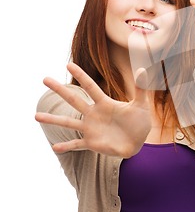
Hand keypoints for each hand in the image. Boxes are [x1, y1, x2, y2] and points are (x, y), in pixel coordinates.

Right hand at [35, 62, 150, 157]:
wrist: (137, 142)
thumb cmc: (139, 122)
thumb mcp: (142, 105)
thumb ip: (141, 88)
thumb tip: (143, 69)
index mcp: (105, 103)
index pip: (91, 86)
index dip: (81, 75)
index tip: (69, 64)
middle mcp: (94, 114)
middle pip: (74, 100)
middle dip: (60, 90)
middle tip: (45, 79)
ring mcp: (91, 128)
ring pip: (68, 123)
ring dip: (53, 119)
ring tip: (35, 115)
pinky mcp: (92, 143)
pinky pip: (76, 144)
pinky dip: (66, 146)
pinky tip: (55, 146)